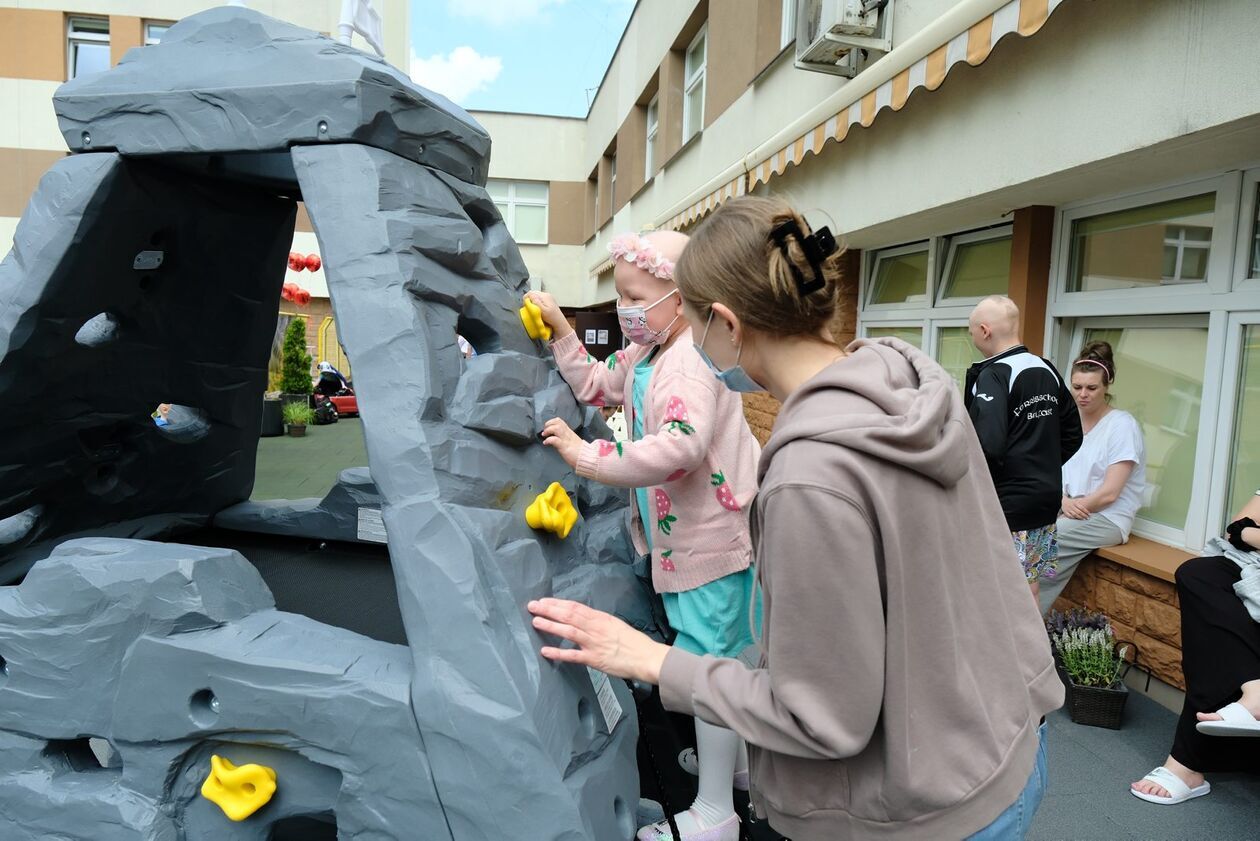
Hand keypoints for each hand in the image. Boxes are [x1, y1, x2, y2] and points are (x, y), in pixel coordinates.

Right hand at [525, 291, 572, 338]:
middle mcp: (546, 295)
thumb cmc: (552, 318)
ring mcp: (548, 298)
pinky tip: (538, 310)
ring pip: (535, 297)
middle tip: (530, 309)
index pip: (531, 293)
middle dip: (530, 300)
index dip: (526, 299)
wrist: (559, 323)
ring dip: (533, 303)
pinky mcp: (548, 301)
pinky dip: (537, 304)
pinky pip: (539, 300)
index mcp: (545, 296)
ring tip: (535, 310)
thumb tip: (530, 295)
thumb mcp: (542, 310)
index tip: (526, 306)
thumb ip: (536, 302)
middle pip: (533, 294)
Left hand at [527, 597, 670, 683]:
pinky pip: (573, 655)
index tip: (544, 601)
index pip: (575, 607)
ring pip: (569, 631)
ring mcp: (594, 643)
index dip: (558, 603)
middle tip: (533, 606)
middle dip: (549, 610)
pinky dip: (558, 653)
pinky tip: (545, 651)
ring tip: (536, 621)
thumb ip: (597, 622)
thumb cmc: (631, 641)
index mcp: (600, 618)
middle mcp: (595, 628)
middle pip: (569, 615)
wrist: (645, 657)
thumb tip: (581, 618)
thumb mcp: (614, 624)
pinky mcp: (594, 659)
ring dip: (551, 626)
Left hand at [542, 417, 582, 467]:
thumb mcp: (572, 442)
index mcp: (569, 432)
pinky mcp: (564, 447)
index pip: (560, 421)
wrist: (587, 458)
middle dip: (548, 424)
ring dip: (548, 430)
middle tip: (545, 431)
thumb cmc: (580, 453)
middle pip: (558, 422)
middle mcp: (568, 434)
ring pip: (556, 428)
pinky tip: (546, 443)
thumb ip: (564, 439)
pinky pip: (555, 440)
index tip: (547, 427)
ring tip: (545, 435)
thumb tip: (556, 439)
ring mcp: (566, 440)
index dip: (552, 422)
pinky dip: (548, 440)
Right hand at [1061, 496, 1089, 519]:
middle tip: (1088, 518)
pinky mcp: (1065, 512)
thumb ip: (1082, 501)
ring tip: (1084, 519)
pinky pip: (1070, 516)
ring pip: (1075, 515)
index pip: (1081, 508)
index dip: (1086, 511)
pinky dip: (1074, 518)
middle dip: (1084, 515)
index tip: (1089, 514)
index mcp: (1075, 503)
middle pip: (1079, 512)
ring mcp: (1068, 509)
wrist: (1063, 501)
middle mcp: (1072, 506)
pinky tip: (1077, 519)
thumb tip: (1090, 501)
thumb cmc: (1072, 502)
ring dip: (1080, 517)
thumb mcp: (1077, 500)